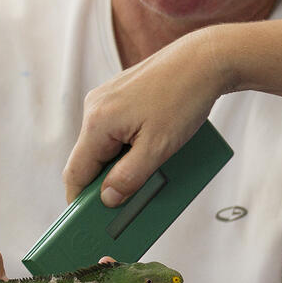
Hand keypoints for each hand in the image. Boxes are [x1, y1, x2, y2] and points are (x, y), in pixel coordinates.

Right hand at [63, 28, 225, 205]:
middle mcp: (95, 107)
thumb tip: (107, 199)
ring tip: (146, 180)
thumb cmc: (184, 101)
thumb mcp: (159, 148)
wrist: (205, 59)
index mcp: (98, 121)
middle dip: (106, 183)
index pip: (76, 172)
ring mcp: (107, 97)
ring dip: (121, 164)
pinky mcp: (122, 93)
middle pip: (90, 158)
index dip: (81, 201)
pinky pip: (118, 128)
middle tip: (124, 206)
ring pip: (105, 143)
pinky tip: (151, 154)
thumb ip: (129, 177)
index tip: (88, 223)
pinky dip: (129, 145)